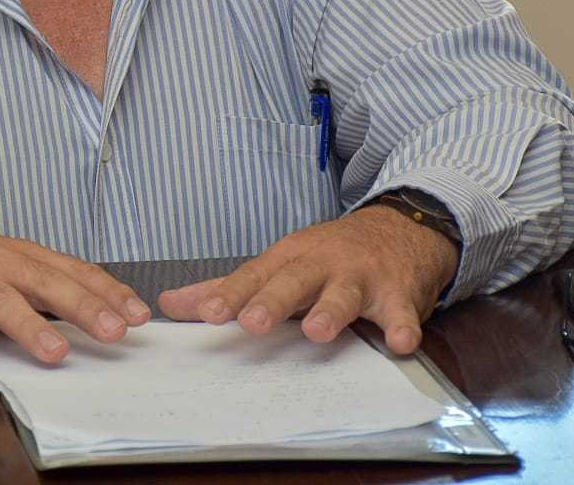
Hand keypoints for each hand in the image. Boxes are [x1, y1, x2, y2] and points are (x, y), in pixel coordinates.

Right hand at [0, 233, 150, 364]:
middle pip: (47, 282)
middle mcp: (3, 262)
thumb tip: (97, 315)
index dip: (108, 290)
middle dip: (83, 306)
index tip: (138, 313)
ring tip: (57, 351)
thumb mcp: (13, 266)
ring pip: (3, 301)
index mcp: (26, 255)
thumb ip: (46, 289)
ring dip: (31, 327)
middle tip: (115, 330)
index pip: (75, 270)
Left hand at [156, 205, 458, 354]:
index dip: (230, 295)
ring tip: (317, 332)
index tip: (205, 314)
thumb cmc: (328, 256)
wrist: (400, 230)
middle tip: (251, 322)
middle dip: (272, 301)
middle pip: (293, 281)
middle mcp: (321, 264)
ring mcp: (361, 278)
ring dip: (331, 311)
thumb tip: (168, 303)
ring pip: (344, 294)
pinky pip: (404, 312)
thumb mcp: (279, 265)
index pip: (253, 277)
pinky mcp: (399, 294)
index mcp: (288, 259)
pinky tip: (402, 343)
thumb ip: (227, 288)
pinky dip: (404, 327)